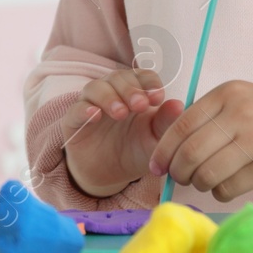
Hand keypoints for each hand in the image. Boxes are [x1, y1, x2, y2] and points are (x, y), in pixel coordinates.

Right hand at [59, 69, 183, 197]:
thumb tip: (179, 105)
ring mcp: (91, 104)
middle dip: (131, 89)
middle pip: (118, 77)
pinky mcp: (73, 121)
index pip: (142, 76)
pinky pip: (75, 109)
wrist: (110, 176)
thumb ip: (165, 123)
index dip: (149, 83)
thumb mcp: (154, 140)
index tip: (158, 97)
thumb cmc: (136, 151)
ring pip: (96, 87)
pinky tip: (95, 115)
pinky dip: (84, 109)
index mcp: (136, 93)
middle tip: (140, 105)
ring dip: (109, 97)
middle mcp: (113, 92)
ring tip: (120, 113)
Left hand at [146, 81, 252, 203]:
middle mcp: (239, 113)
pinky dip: (221, 192)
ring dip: (201, 184)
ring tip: (210, 180)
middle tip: (182, 178)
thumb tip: (169, 151)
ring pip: (206, 175)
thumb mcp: (244, 101)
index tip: (157, 166)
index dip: (163, 150)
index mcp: (228, 94)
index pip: (181, 125)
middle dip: (179, 172)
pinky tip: (230, 184)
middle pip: (189, 153)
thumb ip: (210, 119)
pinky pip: (227, 189)